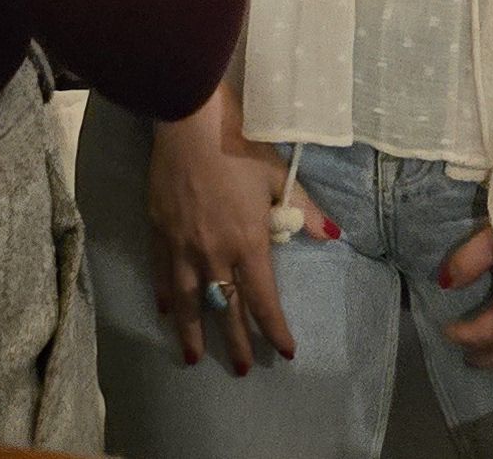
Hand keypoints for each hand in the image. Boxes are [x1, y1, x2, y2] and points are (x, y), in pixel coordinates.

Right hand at [146, 83, 329, 374]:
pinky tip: (165, 311)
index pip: (263, 300)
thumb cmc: (241, 145)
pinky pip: (163, 273)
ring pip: (188, 300)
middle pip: (226, 309)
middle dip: (236, 342)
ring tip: (193, 357)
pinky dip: (165, 294)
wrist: (190, 122)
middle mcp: (214, 254)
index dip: (275, 329)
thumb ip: (304, 210)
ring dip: (192, 332)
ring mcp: (183, 245)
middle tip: (243, 370)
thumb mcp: (278, 176)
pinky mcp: (159, 230)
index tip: (285, 351)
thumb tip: (333, 236)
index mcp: (248, 244)